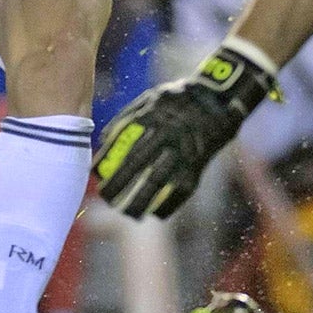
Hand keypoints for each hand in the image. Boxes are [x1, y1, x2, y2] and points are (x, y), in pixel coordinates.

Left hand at [94, 43, 278, 219]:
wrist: (219, 99)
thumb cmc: (178, 99)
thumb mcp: (153, 97)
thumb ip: (128, 115)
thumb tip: (103, 139)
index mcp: (153, 113)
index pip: (122, 140)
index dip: (106, 158)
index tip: (93, 173)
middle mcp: (167, 132)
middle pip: (137, 163)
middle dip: (118, 183)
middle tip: (105, 197)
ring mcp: (184, 150)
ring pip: (158, 181)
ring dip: (140, 200)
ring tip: (127, 214)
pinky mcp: (199, 164)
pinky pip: (181, 190)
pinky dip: (169, 205)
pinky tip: (156, 214)